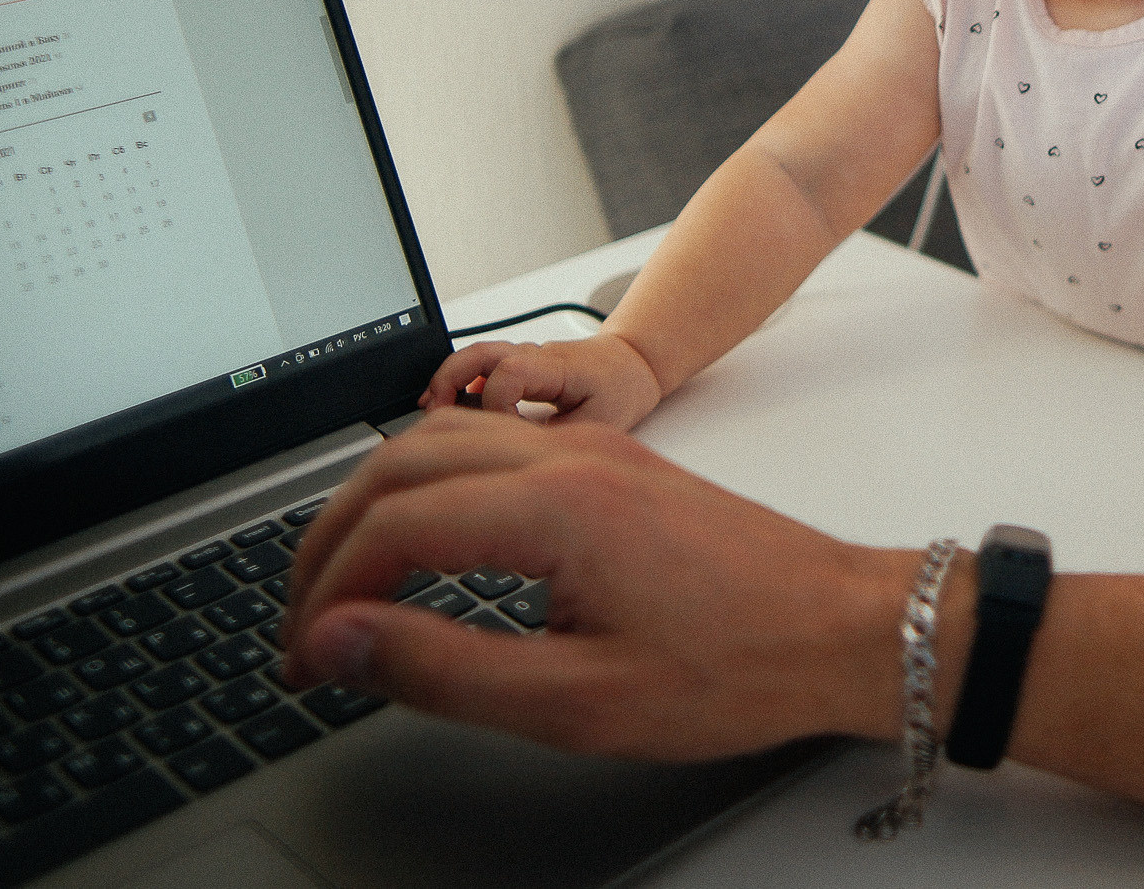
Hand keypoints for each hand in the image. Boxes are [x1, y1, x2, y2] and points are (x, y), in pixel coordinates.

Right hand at [282, 408, 910, 757]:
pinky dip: (428, 485)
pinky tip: (422, 543)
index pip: (390, 529)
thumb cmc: (737, 667)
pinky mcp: (615, 465)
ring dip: (373, 505)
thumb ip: (443, 670)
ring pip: (440, 442)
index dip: (325, 599)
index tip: (303, 663)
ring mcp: (594, 453)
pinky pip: (490, 447)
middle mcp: (568, 459)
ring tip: (341, 586)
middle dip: (327, 542)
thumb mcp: (577, 702)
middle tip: (297, 624)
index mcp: (554, 508)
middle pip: (398, 465)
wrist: (846, 628)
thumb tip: (340, 644)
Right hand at [419, 332, 664, 428]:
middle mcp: (536, 356)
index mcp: (558, 368)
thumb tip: (514, 459)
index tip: (502, 434)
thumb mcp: (601, 426)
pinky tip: (443, 407)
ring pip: (474, 355)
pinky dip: (456, 383)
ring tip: (429, 412)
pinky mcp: (516, 364)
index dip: (497, 404)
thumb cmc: (619, 392)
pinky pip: (478, 366)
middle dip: (451, 382)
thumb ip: (558, 441)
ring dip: (447, 381)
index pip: (512, 372)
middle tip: (435, 416)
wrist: (631, 365)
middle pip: (481, 353)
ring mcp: (524, 356)